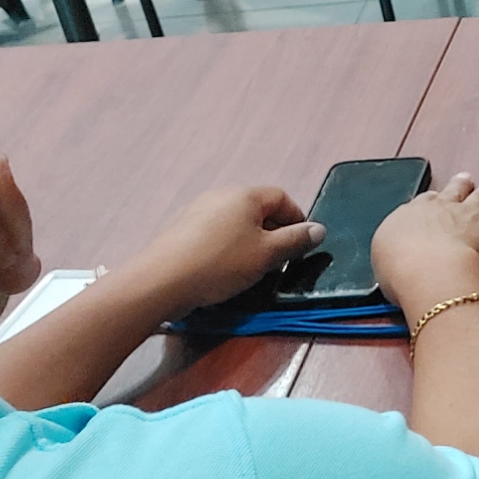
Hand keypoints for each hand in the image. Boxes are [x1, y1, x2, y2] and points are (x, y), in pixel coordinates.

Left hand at [122, 186, 323, 316]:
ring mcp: (196, 211)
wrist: (159, 282)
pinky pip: (213, 232)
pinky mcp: (179, 229)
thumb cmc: (220, 264)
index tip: (301, 246)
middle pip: (257, 209)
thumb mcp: (266, 256)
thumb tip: (319, 229)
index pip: (282, 198)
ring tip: (249, 268)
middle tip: (276, 261)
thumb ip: (295, 241)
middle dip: (272, 232)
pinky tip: (220, 270)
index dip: (297, 220)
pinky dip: (224, 246)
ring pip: (234, 222)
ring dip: (248, 241)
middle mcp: (220, 195)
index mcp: (245, 195)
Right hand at [372, 172, 478, 309]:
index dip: (433, 199)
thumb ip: (393, 250)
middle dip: (460, 184)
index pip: (424, 201)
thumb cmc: (402, 269)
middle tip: (465, 178)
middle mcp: (440, 207)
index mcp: (411, 214)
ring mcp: (468, 213)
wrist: (431, 270)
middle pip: (454, 189)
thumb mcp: (383, 258)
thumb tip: (396, 253)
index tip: (436, 197)